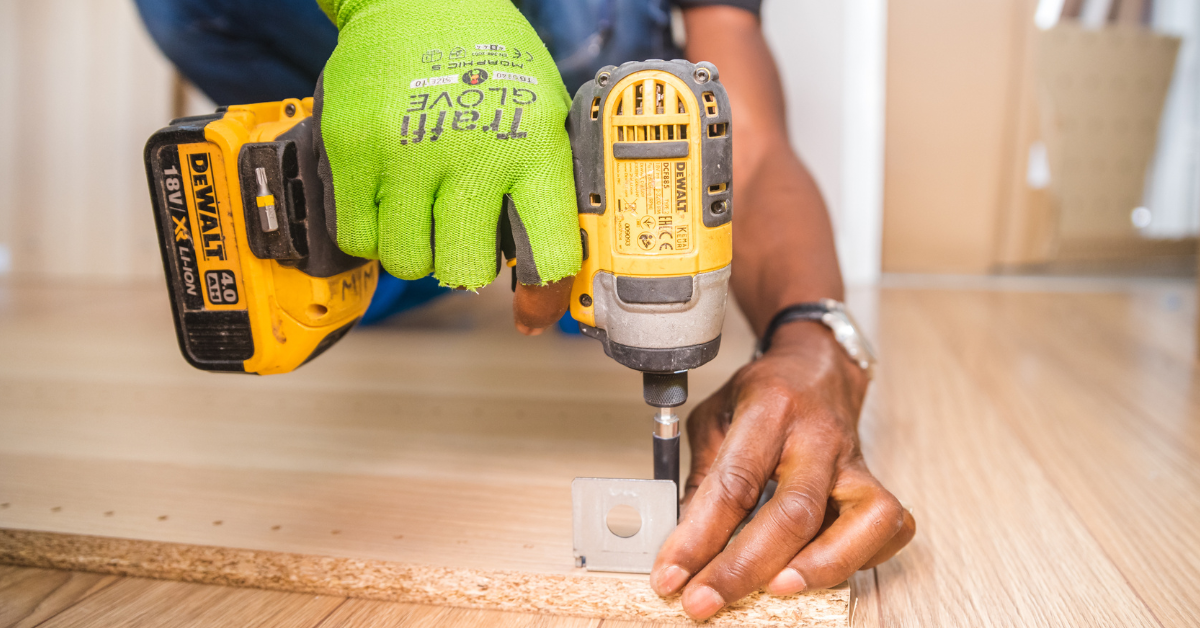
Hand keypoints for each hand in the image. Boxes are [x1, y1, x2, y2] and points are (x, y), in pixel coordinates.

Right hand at [313, 0, 580, 331]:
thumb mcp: (542, 114)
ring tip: (423, 210)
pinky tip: (388, 200)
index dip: (544, 294)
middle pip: (465, 272)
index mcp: (532, 147)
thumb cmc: (488, 60)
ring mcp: (406, 153)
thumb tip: (549, 271)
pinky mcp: (352, 150)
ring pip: (408, 262)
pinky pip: (357, 238)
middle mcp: (472, 153)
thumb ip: (546, 188)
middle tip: (461, 235)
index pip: (548, 252)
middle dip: (464, 265)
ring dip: (416, 249)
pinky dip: (372, 232)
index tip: (534, 310)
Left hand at [649, 321, 915, 619]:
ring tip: (775, 592)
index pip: (733, 483)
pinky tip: (820, 570)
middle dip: (744, 568)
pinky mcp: (876, 481)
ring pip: (859, 521)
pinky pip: (887, 528)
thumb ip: (703, 478)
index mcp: (770, 409)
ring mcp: (854, 461)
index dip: (698, 538)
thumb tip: (684, 544)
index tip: (670, 575)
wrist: (817, 367)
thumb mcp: (715, 418)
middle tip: (705, 601)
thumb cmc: (763, 394)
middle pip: (793, 511)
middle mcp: (818, 436)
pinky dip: (859, 558)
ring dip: (819, 567)